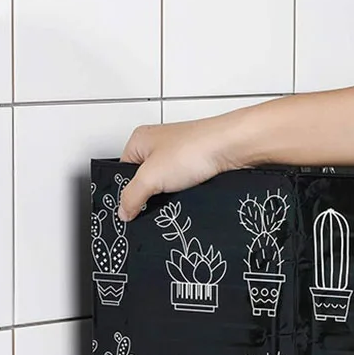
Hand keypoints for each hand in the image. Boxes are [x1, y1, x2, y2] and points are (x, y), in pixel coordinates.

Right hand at [117, 115, 234, 221]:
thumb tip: (123, 212)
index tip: (130, 210)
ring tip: (173, 203)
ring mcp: (180, 156)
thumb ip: (133, 196)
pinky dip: (186, 194)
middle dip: (149, 195)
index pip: (123, 172)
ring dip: (170, 196)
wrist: (230, 148)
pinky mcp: (198, 166)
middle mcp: (159, 146)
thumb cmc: (192, 149)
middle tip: (153, 208)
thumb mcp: (151, 177)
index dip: (127, 192)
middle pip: (146, 179)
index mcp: (139, 141)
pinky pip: (185, 186)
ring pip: (167, 185)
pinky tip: (189, 199)